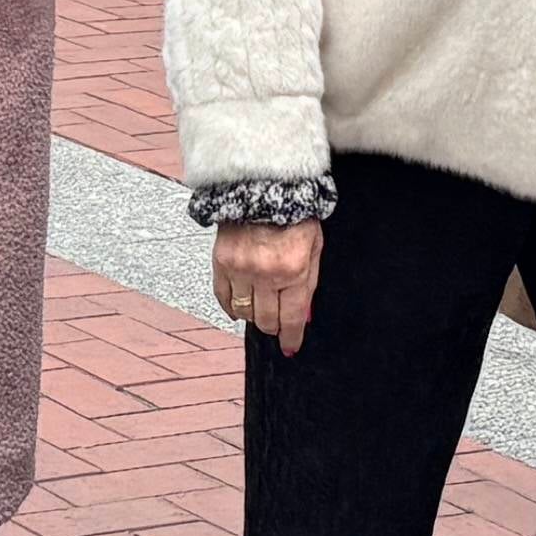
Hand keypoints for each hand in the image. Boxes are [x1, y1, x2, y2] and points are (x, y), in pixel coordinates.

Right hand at [213, 219, 322, 352]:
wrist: (265, 188)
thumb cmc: (294, 215)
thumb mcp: (314, 250)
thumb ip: (308, 286)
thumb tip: (303, 318)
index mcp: (294, 270)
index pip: (291, 319)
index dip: (290, 338)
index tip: (290, 347)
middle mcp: (266, 273)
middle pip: (266, 320)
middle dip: (273, 325)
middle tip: (276, 321)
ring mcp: (241, 268)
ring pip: (245, 313)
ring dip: (254, 315)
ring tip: (260, 307)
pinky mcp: (222, 262)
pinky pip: (223, 297)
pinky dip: (231, 307)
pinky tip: (238, 309)